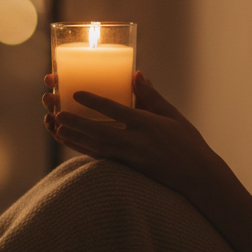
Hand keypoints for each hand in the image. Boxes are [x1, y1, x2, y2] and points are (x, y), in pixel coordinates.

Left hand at [44, 71, 228, 198]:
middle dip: (75, 122)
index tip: (76, 93)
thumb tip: (135, 74)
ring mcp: (130, 158)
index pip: (116, 111)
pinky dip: (82, 149)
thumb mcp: (172, 115)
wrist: (197, 177)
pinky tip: (69, 141)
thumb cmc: (187, 142)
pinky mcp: (127, 168)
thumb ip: (151, 96)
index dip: (95, 102)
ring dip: (73, 137)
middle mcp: (136, 142)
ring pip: (95, 147)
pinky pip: (99, 158)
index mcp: (147, 125)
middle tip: (55, 112)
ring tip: (54, 126)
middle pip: (98, 131)